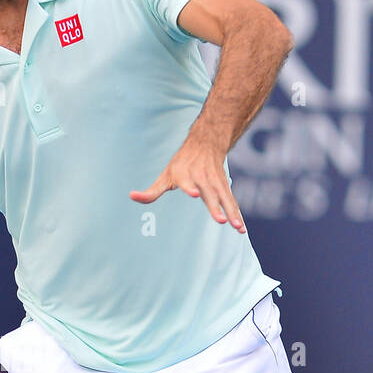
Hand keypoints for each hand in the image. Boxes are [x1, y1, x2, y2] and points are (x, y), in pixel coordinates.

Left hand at [129, 134, 244, 231]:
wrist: (206, 143)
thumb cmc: (182, 164)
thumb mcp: (165, 175)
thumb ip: (151, 191)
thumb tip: (132, 196)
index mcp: (185, 175)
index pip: (187, 182)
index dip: (190, 187)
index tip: (195, 194)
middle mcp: (202, 177)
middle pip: (210, 193)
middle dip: (215, 206)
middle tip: (220, 220)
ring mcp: (215, 182)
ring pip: (224, 199)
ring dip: (231, 213)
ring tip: (237, 227)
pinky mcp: (224, 186)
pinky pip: (231, 202)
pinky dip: (237, 214)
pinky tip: (241, 229)